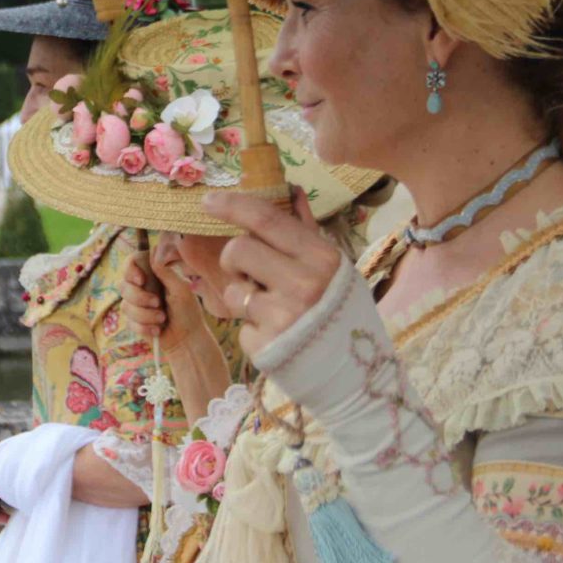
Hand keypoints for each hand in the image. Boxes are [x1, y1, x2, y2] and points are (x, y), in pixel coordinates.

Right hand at [122, 242, 203, 353]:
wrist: (186, 338)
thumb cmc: (188, 311)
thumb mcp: (182, 289)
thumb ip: (167, 272)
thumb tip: (152, 252)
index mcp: (153, 274)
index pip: (132, 262)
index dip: (131, 269)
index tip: (141, 280)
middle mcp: (141, 287)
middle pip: (123, 285)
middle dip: (140, 297)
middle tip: (158, 303)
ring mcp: (135, 304)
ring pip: (125, 305)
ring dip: (145, 315)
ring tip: (162, 318)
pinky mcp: (133, 321)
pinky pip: (129, 322)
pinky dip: (144, 327)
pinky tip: (157, 330)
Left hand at [204, 186, 343, 353]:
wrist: (355, 372)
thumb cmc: (340, 312)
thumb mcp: (334, 268)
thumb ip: (306, 230)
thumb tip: (292, 191)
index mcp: (321, 258)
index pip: (267, 219)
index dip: (232, 205)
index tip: (208, 201)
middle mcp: (303, 284)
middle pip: (238, 250)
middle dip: (233, 259)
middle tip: (246, 271)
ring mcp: (283, 317)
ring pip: (233, 291)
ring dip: (244, 298)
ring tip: (271, 310)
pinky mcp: (266, 347)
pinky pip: (241, 327)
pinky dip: (253, 330)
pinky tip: (277, 336)